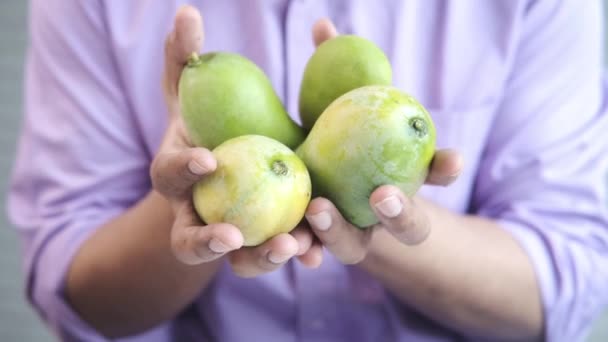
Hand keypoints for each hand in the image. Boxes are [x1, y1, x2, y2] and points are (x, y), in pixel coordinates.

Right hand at [151, 6, 321, 275]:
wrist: (228, 162)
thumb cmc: (207, 121)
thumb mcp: (194, 90)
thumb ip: (186, 58)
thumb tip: (186, 12)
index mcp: (177, 175)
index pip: (168, 176)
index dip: (182, 170)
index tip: (208, 159)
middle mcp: (196, 213)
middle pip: (189, 240)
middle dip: (206, 242)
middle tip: (233, 236)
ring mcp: (229, 234)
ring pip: (236, 260)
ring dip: (260, 258)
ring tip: (291, 246)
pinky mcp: (262, 243)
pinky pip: (274, 255)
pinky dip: (296, 253)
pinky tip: (318, 251)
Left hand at [303, 19, 462, 263]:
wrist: (300, 169)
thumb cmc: (329, 127)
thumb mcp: (333, 99)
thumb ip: (335, 67)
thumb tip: (322, 26)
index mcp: (404, 176)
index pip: (435, 173)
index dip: (446, 168)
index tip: (452, 159)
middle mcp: (384, 212)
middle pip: (408, 226)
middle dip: (402, 214)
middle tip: (383, 195)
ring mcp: (354, 234)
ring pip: (357, 246)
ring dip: (342, 233)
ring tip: (319, 211)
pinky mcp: (318, 245)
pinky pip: (315, 252)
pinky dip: (306, 249)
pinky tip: (292, 244)